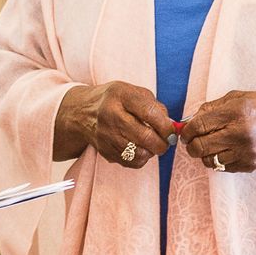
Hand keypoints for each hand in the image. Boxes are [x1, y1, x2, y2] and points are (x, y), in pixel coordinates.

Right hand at [54, 80, 174, 167]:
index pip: (150, 113)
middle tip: (166, 141)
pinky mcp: (104, 151)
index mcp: (120, 95)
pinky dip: (141, 158)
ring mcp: (105, 135)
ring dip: (152, 151)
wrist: (83, 112)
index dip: (166, 125)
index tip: (172, 130)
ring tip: (152, 144)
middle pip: (145, 137)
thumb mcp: (134, 92)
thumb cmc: (116, 101)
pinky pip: (131, 162)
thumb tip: (172, 127)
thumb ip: (156, 107)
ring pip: (139, 153)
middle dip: (162, 143)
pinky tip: (139, 148)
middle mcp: (110, 115)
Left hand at [180, 91, 255, 174]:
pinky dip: (219, 161)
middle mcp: (239, 133)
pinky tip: (225, 151)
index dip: (187, 131)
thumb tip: (189, 121)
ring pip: (209, 160)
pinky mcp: (250, 164)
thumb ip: (211, 108)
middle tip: (193, 141)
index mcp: (235, 112)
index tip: (186, 132)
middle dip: (191, 145)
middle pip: (200, 147)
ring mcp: (245, 151)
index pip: (198, 126)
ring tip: (211, 146)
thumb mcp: (238, 98)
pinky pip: (223, 168)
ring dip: (205, 154)